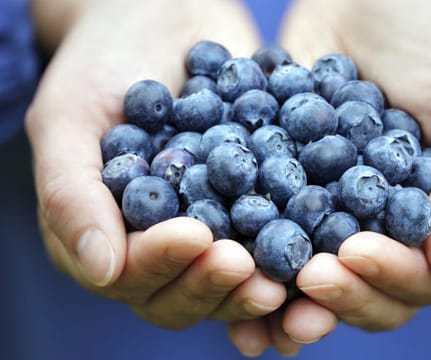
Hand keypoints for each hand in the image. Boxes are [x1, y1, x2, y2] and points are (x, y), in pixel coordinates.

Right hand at [26, 0, 286, 336]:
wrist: (159, 18)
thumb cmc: (101, 64)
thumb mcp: (69, 120)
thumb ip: (72, 194)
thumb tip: (103, 272)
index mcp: (112, 237)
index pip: (132, 275)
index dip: (161, 263)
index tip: (194, 236)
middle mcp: (164, 244)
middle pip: (186, 291)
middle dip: (214, 282)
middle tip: (243, 264)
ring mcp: (215, 226)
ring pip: (235, 277)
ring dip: (260, 283)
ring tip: (288, 269)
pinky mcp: (258, 201)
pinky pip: (279, 233)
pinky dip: (300, 244)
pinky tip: (322, 244)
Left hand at [240, 0, 430, 343]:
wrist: (371, 1)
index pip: (424, 278)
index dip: (390, 276)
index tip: (350, 254)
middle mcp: (387, 230)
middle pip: (368, 291)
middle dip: (338, 296)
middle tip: (305, 281)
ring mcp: (335, 215)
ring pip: (315, 276)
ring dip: (287, 297)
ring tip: (256, 299)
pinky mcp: (289, 191)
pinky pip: (269, 231)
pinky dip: (249, 253)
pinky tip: (225, 261)